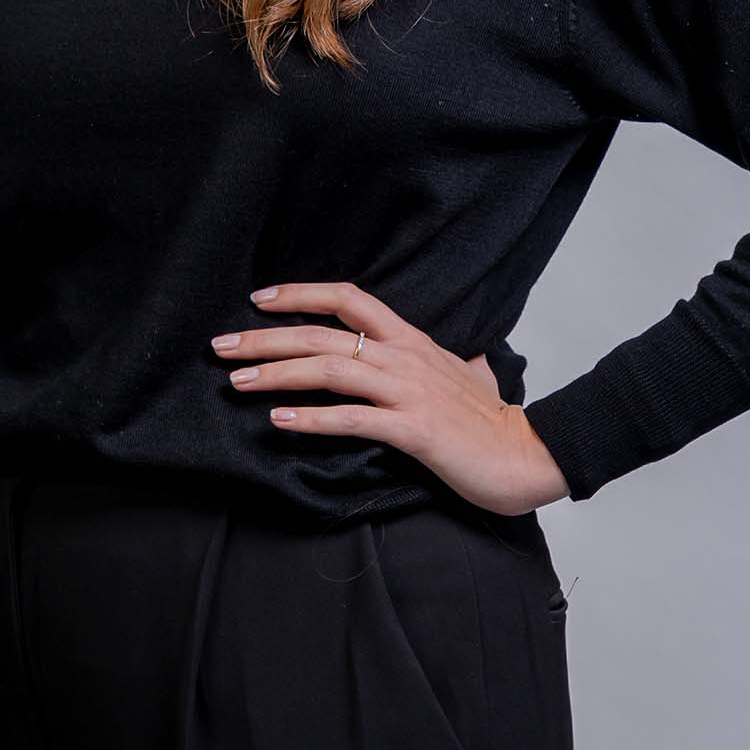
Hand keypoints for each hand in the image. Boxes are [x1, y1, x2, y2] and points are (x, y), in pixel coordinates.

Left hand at [211, 281, 570, 516]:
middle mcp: (405, 358)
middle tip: (221, 346)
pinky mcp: (413, 430)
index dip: (300, 294)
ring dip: (277, 375)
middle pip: (324, 334)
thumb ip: (457, 361)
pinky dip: (312, 419)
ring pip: (331, 370)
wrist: (529, 455)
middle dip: (266, 339)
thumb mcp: (471, 375)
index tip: (259, 300)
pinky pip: (353, 420)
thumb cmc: (493, 421)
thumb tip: (465, 357)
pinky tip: (279, 422)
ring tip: (236, 383)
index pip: (349, 298)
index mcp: (412, 341)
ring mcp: (408, 392)